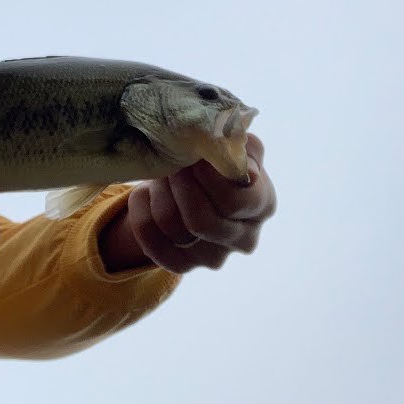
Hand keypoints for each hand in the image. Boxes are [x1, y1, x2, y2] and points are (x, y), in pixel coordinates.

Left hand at [101, 134, 275, 273]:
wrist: (182, 187)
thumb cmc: (211, 161)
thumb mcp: (228, 142)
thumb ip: (232, 137)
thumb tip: (226, 139)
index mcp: (262, 203)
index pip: (234, 201)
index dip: (207, 176)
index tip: (192, 155)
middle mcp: (244, 237)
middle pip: (201, 220)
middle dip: (178, 184)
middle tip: (171, 163)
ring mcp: (215, 256)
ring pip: (173, 227)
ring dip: (158, 192)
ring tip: (160, 173)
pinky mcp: (184, 265)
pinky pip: (150, 240)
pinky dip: (140, 212)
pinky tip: (143, 194)